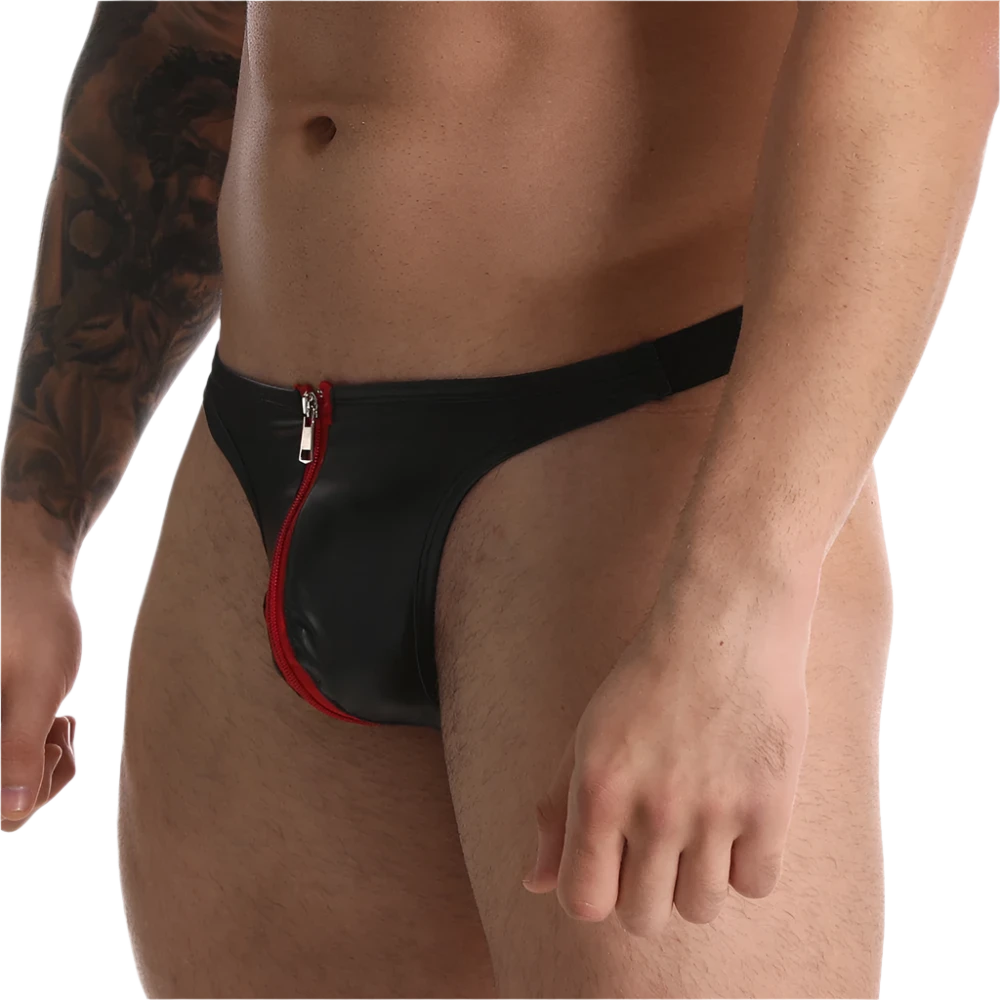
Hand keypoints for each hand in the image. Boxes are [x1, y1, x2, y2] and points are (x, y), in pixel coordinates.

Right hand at [0, 558, 81, 831]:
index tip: (46, 747)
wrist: (24, 571)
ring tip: (59, 721)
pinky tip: (53, 721)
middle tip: (59, 727)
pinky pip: (8, 768)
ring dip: (40, 764)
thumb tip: (13, 808)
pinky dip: (36, 752)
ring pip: (4, 792)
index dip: (21, 796)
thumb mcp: (36, 685)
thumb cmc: (31, 617)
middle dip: (36, 778)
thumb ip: (20, 748)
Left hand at [522, 556, 816, 935]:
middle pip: (644, 918)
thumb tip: (534, 883)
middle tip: (657, 849)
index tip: (611, 869)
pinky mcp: (769, 806)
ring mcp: (714, 811)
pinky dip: (747, 865)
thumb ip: (558, 812)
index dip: (595, 894)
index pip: (583, 902)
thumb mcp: (586, 736)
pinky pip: (755, 885)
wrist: (724, 627)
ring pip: (701, 907)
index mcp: (599, 789)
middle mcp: (654, 808)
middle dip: (645, 894)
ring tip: (699, 830)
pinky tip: (738, 822)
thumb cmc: (647, 682)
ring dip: (697, 881)